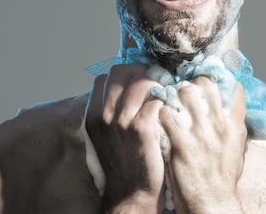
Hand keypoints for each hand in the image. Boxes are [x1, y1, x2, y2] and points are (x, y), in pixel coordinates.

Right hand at [85, 63, 165, 212]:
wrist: (131, 195)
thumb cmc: (123, 164)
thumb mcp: (106, 136)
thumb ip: (112, 112)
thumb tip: (128, 88)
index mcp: (94, 115)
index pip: (105, 77)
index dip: (124, 75)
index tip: (137, 80)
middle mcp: (105, 115)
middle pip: (122, 72)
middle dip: (141, 71)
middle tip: (155, 80)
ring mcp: (122, 121)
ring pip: (142, 81)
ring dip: (158, 83)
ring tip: (166, 91)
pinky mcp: (142, 128)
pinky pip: (157, 99)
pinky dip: (166, 100)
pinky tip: (171, 107)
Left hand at [160, 76, 246, 213]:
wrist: (212, 204)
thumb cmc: (223, 180)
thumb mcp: (237, 149)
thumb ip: (233, 127)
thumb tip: (227, 109)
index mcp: (235, 125)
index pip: (233, 88)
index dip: (220, 78)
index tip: (209, 76)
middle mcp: (219, 125)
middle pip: (206, 84)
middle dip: (193, 81)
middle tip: (184, 85)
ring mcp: (200, 134)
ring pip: (185, 93)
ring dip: (175, 92)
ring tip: (169, 96)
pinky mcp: (181, 144)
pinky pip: (167, 115)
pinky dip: (161, 110)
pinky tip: (158, 113)